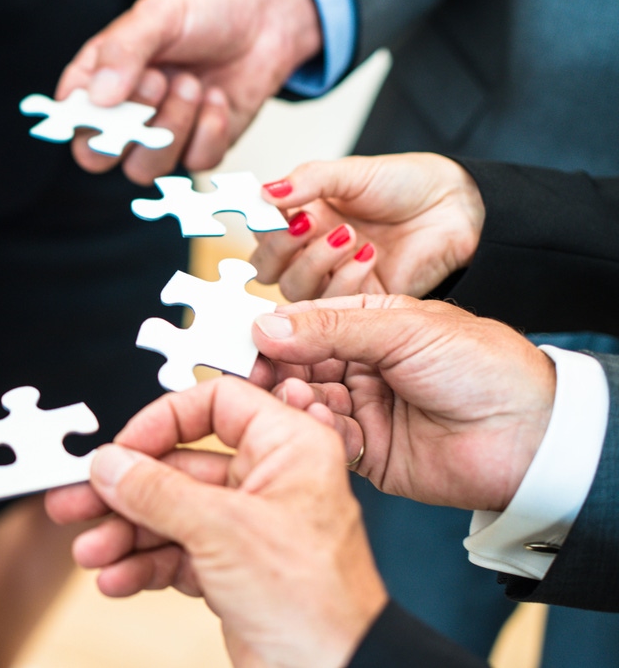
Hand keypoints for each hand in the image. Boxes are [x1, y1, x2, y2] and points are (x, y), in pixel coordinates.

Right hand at [46, 378, 386, 667]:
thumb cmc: (314, 601)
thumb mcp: (223, 532)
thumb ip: (157, 492)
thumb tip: (109, 464)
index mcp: (288, 447)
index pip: (216, 403)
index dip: (163, 421)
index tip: (122, 449)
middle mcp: (269, 480)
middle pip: (179, 465)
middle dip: (125, 491)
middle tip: (75, 500)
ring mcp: (250, 526)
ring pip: (171, 512)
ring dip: (126, 533)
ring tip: (91, 552)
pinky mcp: (234, 568)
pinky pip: (176, 552)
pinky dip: (143, 564)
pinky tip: (115, 577)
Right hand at [56, 0, 322, 183]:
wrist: (272, 14)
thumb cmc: (209, 6)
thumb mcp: (159, 15)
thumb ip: (123, 52)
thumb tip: (96, 98)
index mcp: (99, 76)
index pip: (70, 117)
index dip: (87, 116)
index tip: (113, 95)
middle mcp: (124, 112)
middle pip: (98, 157)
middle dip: (129, 127)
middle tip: (158, 81)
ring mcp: (161, 133)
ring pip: (145, 168)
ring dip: (173, 127)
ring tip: (193, 83)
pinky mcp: (200, 146)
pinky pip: (194, 163)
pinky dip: (210, 130)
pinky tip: (217, 96)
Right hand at [251, 154, 485, 300]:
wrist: (455, 208)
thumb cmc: (405, 185)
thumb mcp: (352, 173)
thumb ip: (308, 180)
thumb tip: (264, 192)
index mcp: (301, 216)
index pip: (260, 230)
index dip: (262, 224)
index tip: (277, 211)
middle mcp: (310, 249)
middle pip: (266, 267)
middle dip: (281, 247)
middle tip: (306, 224)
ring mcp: (332, 276)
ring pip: (294, 288)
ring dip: (314, 261)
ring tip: (348, 235)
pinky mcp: (359, 301)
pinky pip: (332, 303)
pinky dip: (345, 278)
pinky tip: (369, 254)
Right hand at [253, 295, 556, 511]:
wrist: (533, 436)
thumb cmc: (486, 367)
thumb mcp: (404, 328)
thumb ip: (331, 329)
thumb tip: (267, 325)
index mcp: (369, 323)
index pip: (304, 323)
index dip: (272, 332)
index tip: (242, 340)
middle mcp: (360, 365)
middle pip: (296, 365)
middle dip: (275, 370)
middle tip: (255, 374)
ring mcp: (362, 408)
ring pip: (305, 403)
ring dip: (296, 400)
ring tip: (299, 397)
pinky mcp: (366, 451)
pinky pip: (325, 439)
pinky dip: (317, 431)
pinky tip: (324, 422)